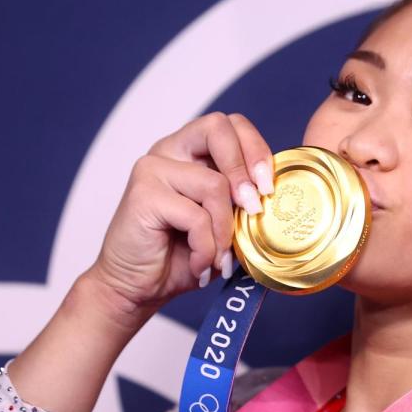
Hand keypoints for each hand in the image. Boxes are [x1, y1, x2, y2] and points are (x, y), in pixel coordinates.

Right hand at [86, 112, 274, 315]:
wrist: (137, 287)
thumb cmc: (180, 255)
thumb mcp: (222, 222)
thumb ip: (242, 200)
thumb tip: (274, 194)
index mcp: (190, 150)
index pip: (230, 125)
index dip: (256, 149)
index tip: (268, 187)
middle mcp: (169, 151)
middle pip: (218, 127)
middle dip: (245, 168)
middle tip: (254, 209)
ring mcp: (153, 169)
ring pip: (215, 185)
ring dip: (225, 229)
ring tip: (218, 257)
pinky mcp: (143, 194)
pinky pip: (196, 216)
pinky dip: (206, 247)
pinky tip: (198, 264)